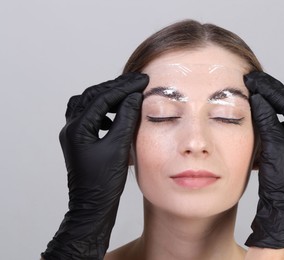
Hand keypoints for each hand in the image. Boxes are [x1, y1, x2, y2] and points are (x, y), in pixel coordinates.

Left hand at [42, 72, 148, 259]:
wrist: (93, 207)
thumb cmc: (104, 182)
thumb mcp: (118, 147)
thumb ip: (126, 119)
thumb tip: (134, 97)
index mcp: (78, 128)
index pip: (102, 98)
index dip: (124, 87)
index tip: (142, 80)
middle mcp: (71, 128)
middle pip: (92, 97)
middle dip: (115, 87)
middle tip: (136, 81)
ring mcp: (74, 135)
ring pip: (88, 104)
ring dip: (107, 97)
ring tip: (127, 95)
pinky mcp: (80, 141)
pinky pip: (89, 117)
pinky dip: (103, 111)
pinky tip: (116, 116)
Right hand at [244, 71, 283, 256]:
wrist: (282, 203)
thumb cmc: (282, 178)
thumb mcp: (273, 143)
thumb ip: (266, 118)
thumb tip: (258, 96)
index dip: (269, 88)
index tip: (253, 79)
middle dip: (272, 90)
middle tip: (254, 80)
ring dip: (272, 100)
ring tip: (257, 90)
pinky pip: (282, 122)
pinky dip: (271, 114)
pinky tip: (261, 110)